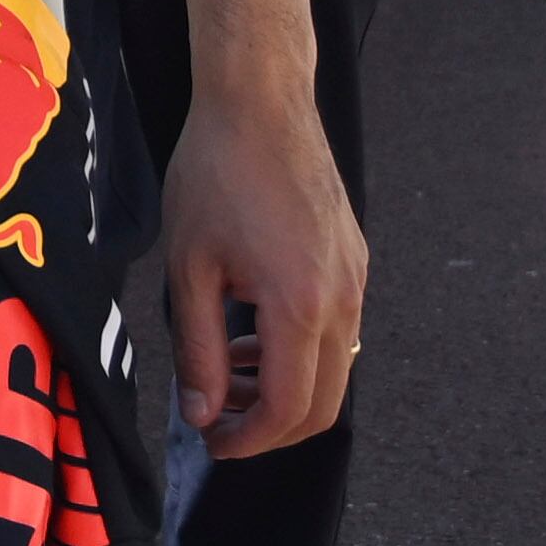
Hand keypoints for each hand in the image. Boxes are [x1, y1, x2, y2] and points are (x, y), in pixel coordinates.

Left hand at [163, 74, 365, 459]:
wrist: (261, 101)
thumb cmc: (217, 172)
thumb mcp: (190, 267)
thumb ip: (198, 351)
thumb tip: (203, 415)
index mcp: (302, 304)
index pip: (290, 409)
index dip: (251, 441)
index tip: (213, 444)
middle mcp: (343, 298)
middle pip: (323, 403)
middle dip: (271, 426)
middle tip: (220, 421)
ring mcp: (355, 278)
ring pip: (333, 368)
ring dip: (284, 387)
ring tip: (227, 373)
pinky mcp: (354, 259)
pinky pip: (337, 329)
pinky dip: (299, 349)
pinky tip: (251, 329)